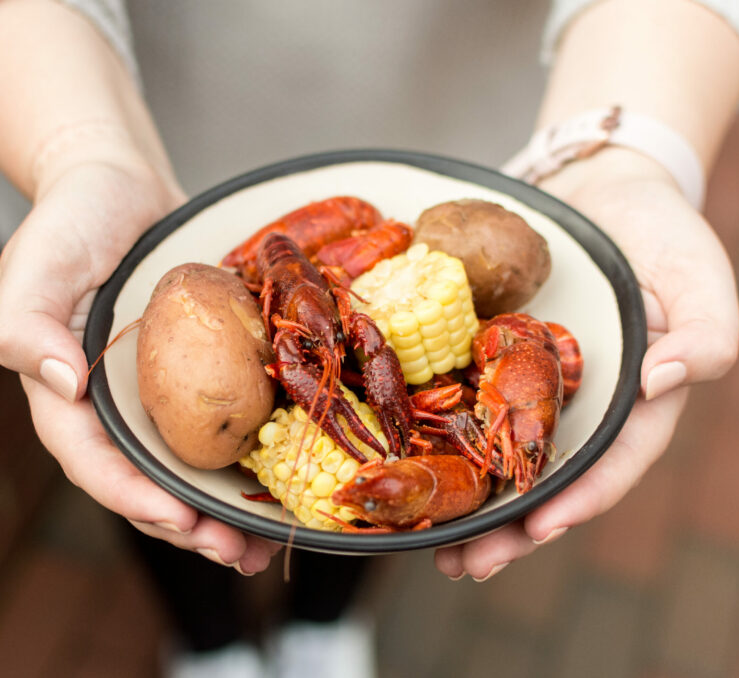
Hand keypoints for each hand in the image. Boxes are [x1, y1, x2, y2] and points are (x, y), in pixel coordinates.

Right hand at [0, 160, 279, 573]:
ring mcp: (157, 395)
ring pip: (185, 468)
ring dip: (219, 512)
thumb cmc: (72, 221)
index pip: (95, 461)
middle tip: (234, 553)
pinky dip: (243, 462)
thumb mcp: (35, 266)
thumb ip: (26, 324)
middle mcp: (114, 406)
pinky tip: (277, 487)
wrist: (123, 189)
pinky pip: (217, 426)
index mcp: (68, 395)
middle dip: (187, 525)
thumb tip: (60, 381)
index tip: (180, 520)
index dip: (134, 497)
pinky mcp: (195, 376)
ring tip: (259, 548)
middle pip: (146, 482)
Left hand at [435, 148, 738, 579]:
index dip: (578, 500)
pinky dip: (449, 442)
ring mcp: (539, 384)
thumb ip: (705, 334)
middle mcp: (584, 404)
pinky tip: (417, 469)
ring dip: (472, 506)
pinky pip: (475, 405)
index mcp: (636, 400)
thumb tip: (662, 382)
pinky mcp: (501, 358)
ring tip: (431, 545)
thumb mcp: (699, 276)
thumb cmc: (660, 231)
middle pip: (549, 480)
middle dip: (510, 529)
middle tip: (464, 566)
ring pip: (506, 458)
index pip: (611, 464)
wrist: (602, 187)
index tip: (538, 529)